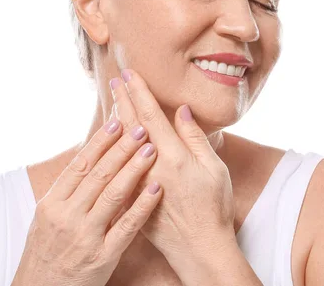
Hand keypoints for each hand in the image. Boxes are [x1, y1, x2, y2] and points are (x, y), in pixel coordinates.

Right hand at [11, 109, 162, 285]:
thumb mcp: (46, 217)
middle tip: (140, 127)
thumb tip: (90, 158)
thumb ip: (67, 191)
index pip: (80, 165)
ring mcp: (85, 237)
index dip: (100, 142)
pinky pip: (126, 227)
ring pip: (113, 196)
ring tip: (151, 149)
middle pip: (99, 175)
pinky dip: (142, 206)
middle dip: (121, 148)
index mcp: (52, 203)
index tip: (116, 122)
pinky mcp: (103, 257)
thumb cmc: (46, 251)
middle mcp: (67, 216)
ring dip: (134, 169)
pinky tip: (156, 189)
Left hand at [109, 69, 236, 267]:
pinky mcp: (131, 199)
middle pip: (130, 126)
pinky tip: (109, 140)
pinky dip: (112, 149)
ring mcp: (138, 184)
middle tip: (114, 80)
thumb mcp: (214, 169)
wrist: (199, 250)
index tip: (129, 74)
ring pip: (119, 146)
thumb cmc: (214, 208)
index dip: (138, 92)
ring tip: (112, 101)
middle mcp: (151, 167)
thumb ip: (195, 138)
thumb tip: (182, 110)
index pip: (150, 116)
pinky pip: (116, 167)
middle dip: (122, 100)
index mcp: (173, 157)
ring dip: (114, 121)